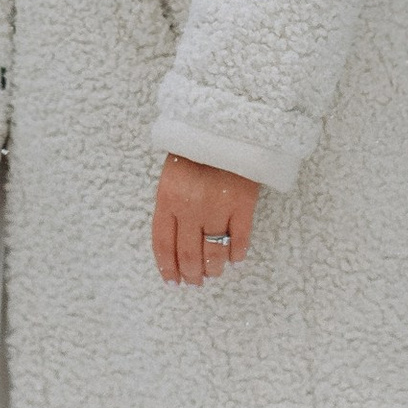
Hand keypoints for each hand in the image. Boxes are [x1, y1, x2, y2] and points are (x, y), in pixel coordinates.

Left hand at [152, 154, 258, 287]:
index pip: (163, 244)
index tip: (173, 281)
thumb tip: (174, 242)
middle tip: (195, 283)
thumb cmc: (196, 148)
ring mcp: (217, 207)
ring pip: (214, 253)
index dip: (168, 268)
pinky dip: (237, 254)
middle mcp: (190, 208)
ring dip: (213, 269)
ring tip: (214, 274)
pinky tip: (235, 259)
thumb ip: (171, 205)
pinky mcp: (243, 205)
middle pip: (188, 254)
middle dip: (191, 274)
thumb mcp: (172, 174)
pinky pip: (239, 240)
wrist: (226, 125)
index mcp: (167, 199)